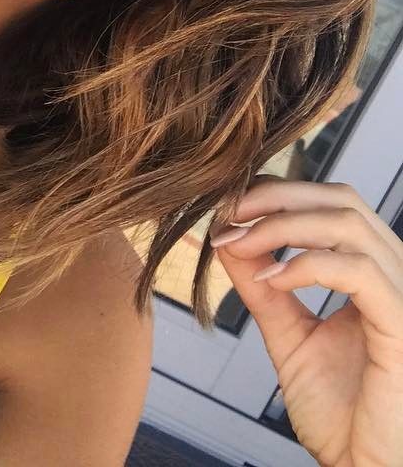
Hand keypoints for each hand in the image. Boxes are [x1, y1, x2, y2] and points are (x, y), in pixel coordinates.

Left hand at [210, 176, 402, 466]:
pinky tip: (272, 281)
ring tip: (240, 243)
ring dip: (282, 225)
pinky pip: (360, 272)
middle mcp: (396, 279)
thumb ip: (263, 287)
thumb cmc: (342, 417)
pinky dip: (307, 265)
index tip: (227, 212)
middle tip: (228, 212)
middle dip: (277, 196)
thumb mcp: (289, 336)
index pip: (332, 205)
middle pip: (342, 200)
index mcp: (375, 276)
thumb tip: (228, 238)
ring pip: (349, 225)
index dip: (277, 196)